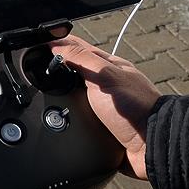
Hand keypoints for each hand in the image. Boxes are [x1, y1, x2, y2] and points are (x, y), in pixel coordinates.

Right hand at [50, 35, 160, 179]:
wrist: (151, 145)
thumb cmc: (136, 108)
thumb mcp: (104, 76)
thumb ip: (81, 58)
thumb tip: (56, 45)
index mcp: (108, 66)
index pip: (78, 48)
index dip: (58, 43)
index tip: (39, 43)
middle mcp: (106, 84)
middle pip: (74, 70)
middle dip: (57, 67)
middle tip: (37, 64)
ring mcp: (104, 105)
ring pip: (74, 95)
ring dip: (61, 94)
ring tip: (44, 90)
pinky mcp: (101, 126)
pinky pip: (78, 117)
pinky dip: (68, 115)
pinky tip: (60, 115)